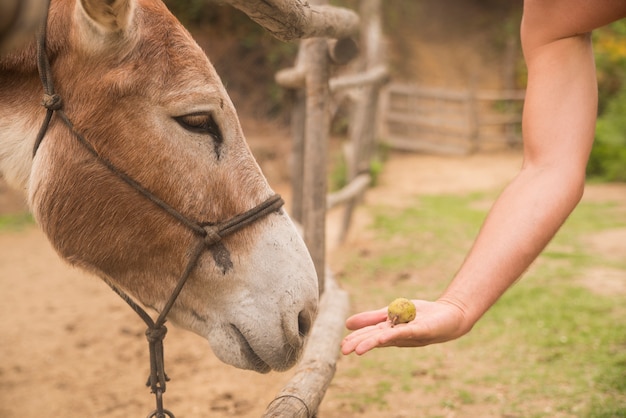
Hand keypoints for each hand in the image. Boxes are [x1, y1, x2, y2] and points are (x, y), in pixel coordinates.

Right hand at [340, 299, 469, 354]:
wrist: (450, 314)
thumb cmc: (422, 315)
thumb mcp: (392, 312)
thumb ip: (372, 317)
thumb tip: (347, 324)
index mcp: (389, 331)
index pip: (369, 335)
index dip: (356, 340)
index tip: (342, 346)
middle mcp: (397, 336)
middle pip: (376, 339)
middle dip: (359, 344)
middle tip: (344, 351)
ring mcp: (408, 333)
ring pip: (387, 338)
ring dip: (372, 343)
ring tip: (357, 350)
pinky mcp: (420, 329)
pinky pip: (404, 332)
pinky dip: (392, 334)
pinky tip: (381, 338)